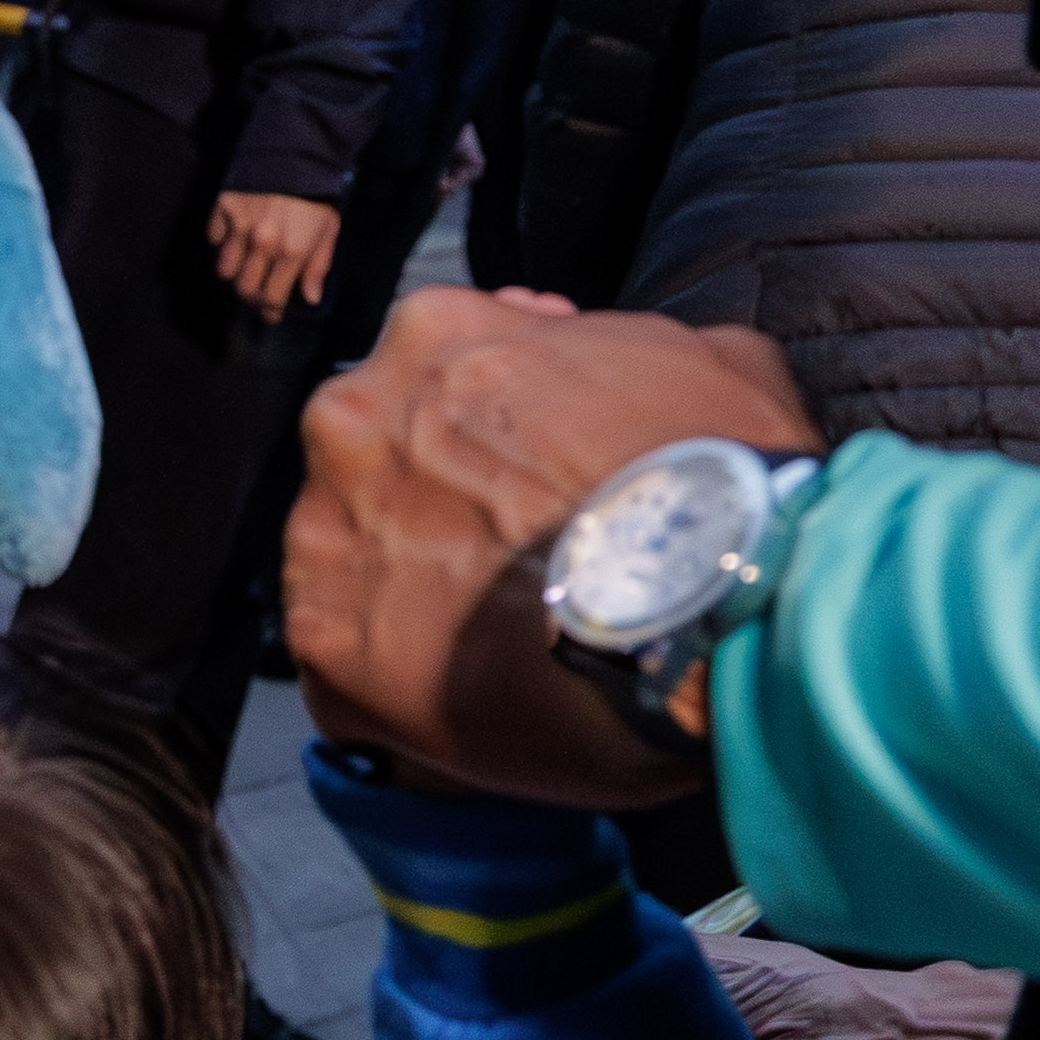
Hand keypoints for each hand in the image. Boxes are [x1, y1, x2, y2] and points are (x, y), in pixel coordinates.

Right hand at [209, 187, 342, 316]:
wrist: (298, 149)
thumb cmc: (318, 193)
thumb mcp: (329, 229)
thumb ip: (319, 266)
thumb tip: (310, 298)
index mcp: (291, 252)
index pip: (272, 298)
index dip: (271, 311)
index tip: (272, 314)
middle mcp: (262, 244)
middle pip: (243, 288)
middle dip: (251, 296)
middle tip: (258, 292)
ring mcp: (239, 227)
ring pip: (224, 269)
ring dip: (234, 272)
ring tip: (245, 266)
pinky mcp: (224, 208)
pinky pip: (213, 238)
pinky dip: (221, 242)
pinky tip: (234, 238)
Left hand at [287, 286, 821, 808]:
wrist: (706, 601)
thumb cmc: (717, 478)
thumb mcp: (712, 359)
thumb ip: (631, 351)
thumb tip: (618, 364)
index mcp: (434, 335)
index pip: (442, 376)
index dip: (494, 430)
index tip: (536, 477)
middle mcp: (352, 419)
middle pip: (379, 464)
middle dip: (435, 508)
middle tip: (519, 563)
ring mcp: (323, 530)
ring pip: (352, 561)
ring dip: (406, 595)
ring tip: (500, 644)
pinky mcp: (322, 638)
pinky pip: (345, 666)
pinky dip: (392, 687)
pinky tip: (468, 703)